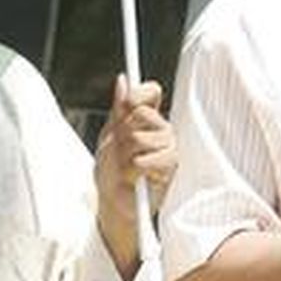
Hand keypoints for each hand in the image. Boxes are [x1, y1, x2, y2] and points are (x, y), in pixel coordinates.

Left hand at [93, 75, 176, 269]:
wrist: (113, 201)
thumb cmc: (111, 169)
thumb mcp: (109, 136)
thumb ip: (118, 109)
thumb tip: (123, 79)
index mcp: (147, 118)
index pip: (151, 91)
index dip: (140, 92)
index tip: (128, 102)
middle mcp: (162, 129)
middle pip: (143, 114)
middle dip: (123, 133)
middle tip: (119, 150)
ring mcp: (169, 147)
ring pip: (141, 138)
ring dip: (125, 155)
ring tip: (126, 168)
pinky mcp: (171, 168)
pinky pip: (148, 159)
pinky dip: (134, 170)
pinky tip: (136, 179)